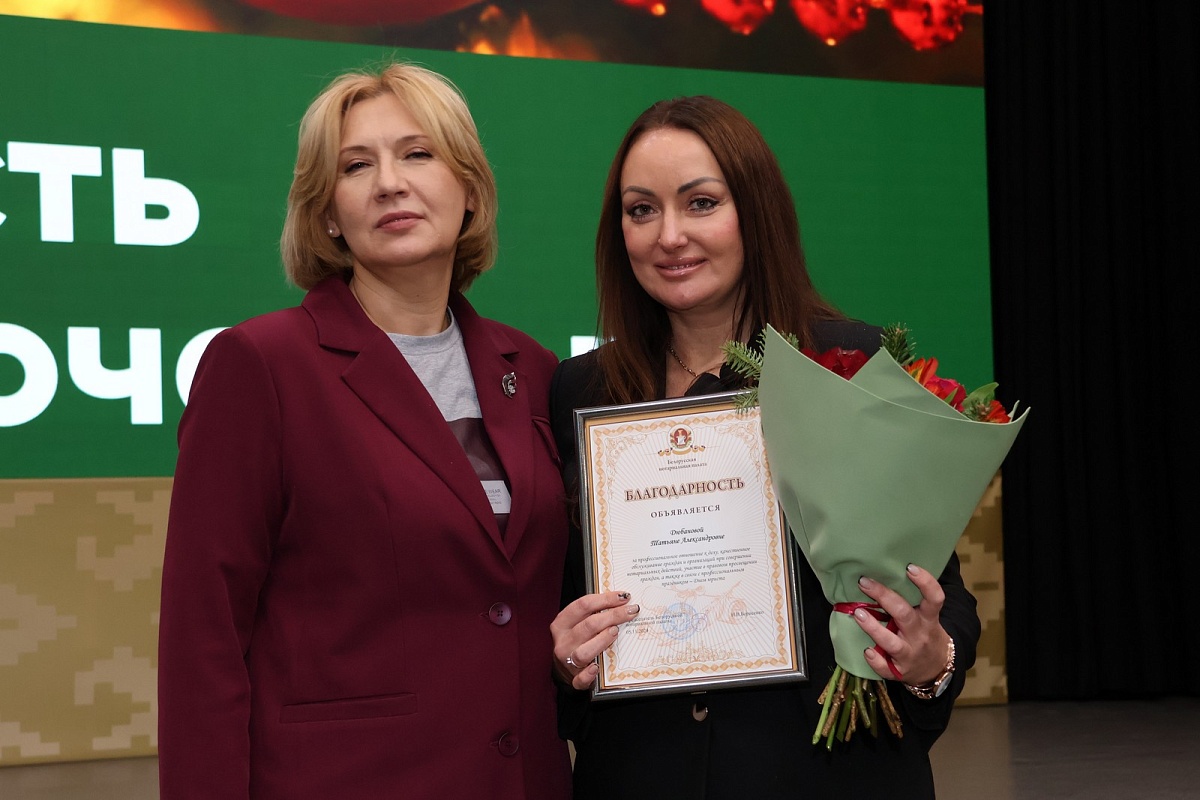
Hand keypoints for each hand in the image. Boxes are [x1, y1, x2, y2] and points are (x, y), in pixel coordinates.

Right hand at [550, 590, 639, 689]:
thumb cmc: (576, 641)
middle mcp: (563, 642)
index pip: (583, 605)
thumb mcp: (577, 623)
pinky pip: (580, 679)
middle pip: (588, 625)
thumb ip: (592, 613)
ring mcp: (567, 661)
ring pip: (583, 652)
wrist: (563, 670)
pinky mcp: (574, 679)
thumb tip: (621, 601)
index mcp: (562, 624)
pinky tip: (596, 668)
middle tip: (630, 611)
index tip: (624, 596)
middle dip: (613, 616)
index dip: (605, 598)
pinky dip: (588, 675)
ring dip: (602, 640)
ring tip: (616, 632)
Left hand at [853, 564, 951, 685]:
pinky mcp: (900, 671)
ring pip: (892, 643)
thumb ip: (911, 599)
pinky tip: (866, 651)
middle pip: (904, 614)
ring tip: (858, 614)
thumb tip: (883, 571)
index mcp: (929, 618)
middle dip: (884, 597)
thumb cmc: (925, 634)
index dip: (925, 582)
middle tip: (864, 582)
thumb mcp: (927, 617)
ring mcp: (910, 654)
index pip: (934, 598)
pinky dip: (876, 660)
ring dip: (874, 628)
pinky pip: (886, 668)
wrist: (936, 669)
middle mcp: (920, 635)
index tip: (909, 567)